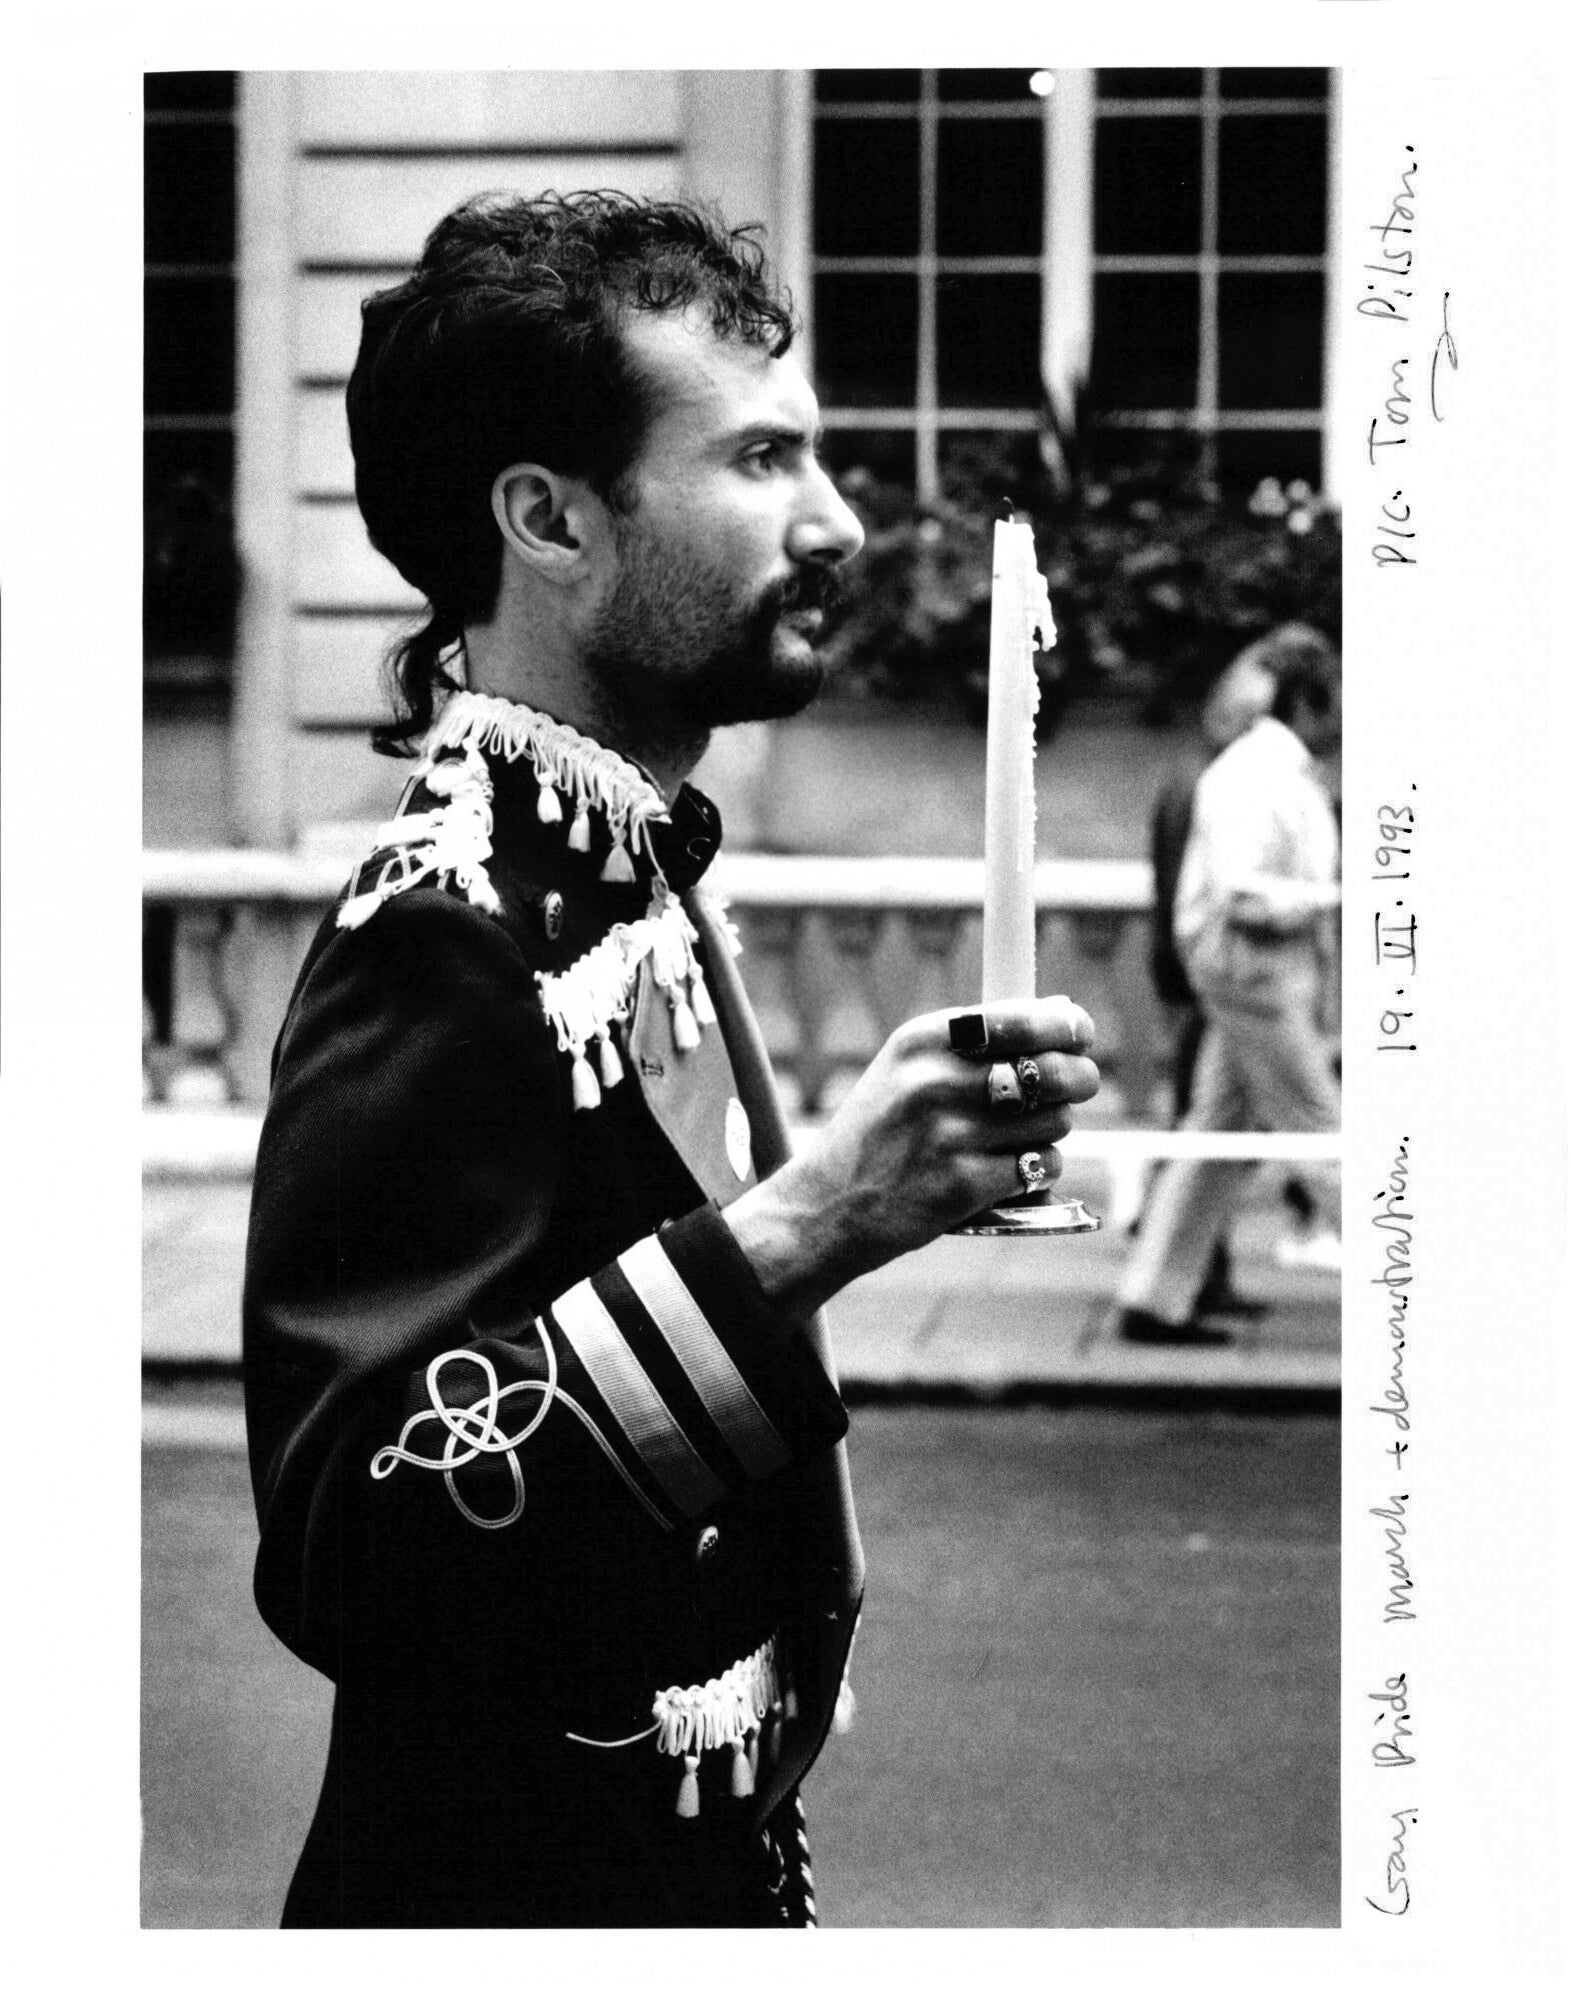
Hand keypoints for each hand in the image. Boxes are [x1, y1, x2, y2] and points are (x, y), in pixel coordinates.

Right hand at [726, 997, 1098, 1320]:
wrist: (827, 1206)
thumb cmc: (881, 1132)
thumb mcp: (906, 1069)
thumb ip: (976, 1042)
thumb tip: (1063, 1015)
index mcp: (921, 1041)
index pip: (1020, 1020)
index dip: (1067, 1027)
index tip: (1080, 1034)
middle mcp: (934, 1082)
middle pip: (1051, 1071)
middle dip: (1079, 1077)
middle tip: (1080, 1082)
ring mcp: (948, 1136)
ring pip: (1054, 1122)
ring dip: (1052, 1130)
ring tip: (1020, 1136)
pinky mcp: (961, 1187)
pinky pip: (1041, 1168)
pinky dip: (1039, 1171)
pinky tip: (1011, 1172)